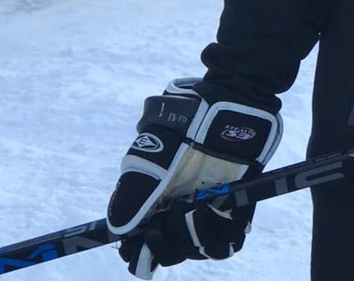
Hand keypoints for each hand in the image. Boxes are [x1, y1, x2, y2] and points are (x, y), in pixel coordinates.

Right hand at [106, 78, 281, 277]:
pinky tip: (216, 208)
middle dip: (165, 244)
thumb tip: (118, 230)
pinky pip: (227, 242)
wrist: (233, 102)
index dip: (138, 252)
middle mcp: (179, 206)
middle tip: (172, 214)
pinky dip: (218, 233)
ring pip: (194, 249)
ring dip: (192, 236)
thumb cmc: (190, 118)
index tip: (141, 250)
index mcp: (155, 196)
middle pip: (166, 251)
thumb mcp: (153, 151)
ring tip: (196, 207)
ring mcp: (207, 207)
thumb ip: (134, 191)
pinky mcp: (235, 206)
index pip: (140, 241)